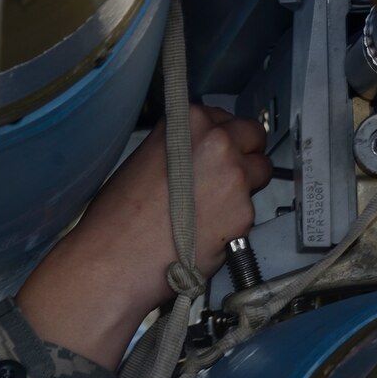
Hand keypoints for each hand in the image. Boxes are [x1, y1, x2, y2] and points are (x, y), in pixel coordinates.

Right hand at [18, 105, 271, 368]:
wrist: (115, 260)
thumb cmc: (117, 218)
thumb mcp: (144, 160)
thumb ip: (178, 148)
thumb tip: (197, 157)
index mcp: (189, 122)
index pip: (223, 117)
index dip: (220, 137)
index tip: (215, 152)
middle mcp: (217, 142)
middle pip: (252, 136)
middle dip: (245, 153)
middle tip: (227, 176)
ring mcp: (234, 177)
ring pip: (261, 171)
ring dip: (247, 185)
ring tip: (218, 207)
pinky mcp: (243, 213)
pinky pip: (251, 211)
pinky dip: (236, 221)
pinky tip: (209, 233)